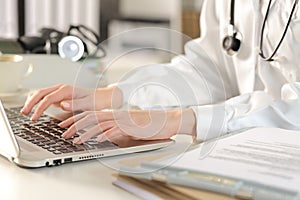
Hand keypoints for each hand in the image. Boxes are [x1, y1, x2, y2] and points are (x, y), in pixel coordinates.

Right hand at [21, 84, 122, 120]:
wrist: (103, 97)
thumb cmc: (96, 102)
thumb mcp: (88, 105)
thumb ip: (75, 105)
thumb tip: (62, 104)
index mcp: (67, 90)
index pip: (47, 99)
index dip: (39, 109)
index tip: (34, 118)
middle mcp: (62, 88)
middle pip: (40, 93)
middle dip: (30, 103)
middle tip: (24, 114)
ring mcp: (60, 90)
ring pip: (41, 92)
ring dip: (31, 100)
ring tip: (25, 111)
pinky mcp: (60, 95)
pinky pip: (45, 95)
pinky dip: (37, 100)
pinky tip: (33, 106)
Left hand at [59, 108, 195, 143]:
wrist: (165, 120)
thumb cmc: (147, 124)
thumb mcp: (127, 125)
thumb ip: (114, 128)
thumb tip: (103, 134)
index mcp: (113, 114)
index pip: (90, 114)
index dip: (75, 118)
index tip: (64, 123)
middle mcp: (116, 115)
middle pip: (90, 117)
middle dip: (74, 124)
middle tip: (63, 131)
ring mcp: (122, 120)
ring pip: (99, 123)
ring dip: (85, 132)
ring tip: (75, 140)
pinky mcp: (130, 126)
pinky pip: (114, 130)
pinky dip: (104, 135)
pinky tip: (97, 141)